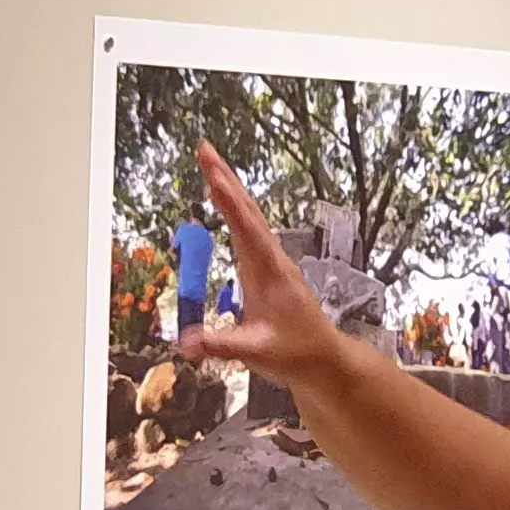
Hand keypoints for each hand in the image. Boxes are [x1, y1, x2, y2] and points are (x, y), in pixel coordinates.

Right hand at [174, 144, 342, 384]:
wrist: (325, 360)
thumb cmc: (295, 354)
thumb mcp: (256, 353)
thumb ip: (221, 345)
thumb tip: (184, 343)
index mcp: (269, 274)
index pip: (246, 230)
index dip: (228, 201)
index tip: (212, 174)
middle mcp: (272, 260)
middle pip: (247, 211)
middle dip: (226, 178)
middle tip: (205, 149)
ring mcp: (272, 262)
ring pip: (250, 216)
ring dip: (231, 188)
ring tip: (211, 165)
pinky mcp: (269, 268)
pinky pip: (250, 229)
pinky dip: (236, 208)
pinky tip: (227, 201)